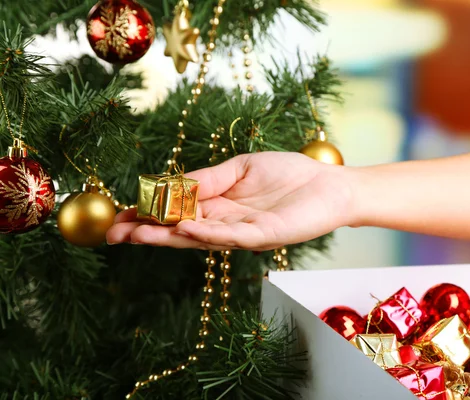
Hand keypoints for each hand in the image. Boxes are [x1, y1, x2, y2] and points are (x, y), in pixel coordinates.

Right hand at [106, 152, 355, 249]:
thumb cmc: (287, 174)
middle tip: (115, 234)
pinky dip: (208, 233)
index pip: (176, 213)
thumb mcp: (240, 168)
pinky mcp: (264, 235)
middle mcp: (225, 224)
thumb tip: (172, 184)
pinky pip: (232, 237)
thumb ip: (209, 178)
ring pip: (201, 239)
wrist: (329, 184)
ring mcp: (244, 233)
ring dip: (169, 236)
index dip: (148, 214)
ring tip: (138, 233)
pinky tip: (186, 228)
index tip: (119, 215)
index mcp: (218, 207)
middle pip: (180, 231)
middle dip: (147, 232)